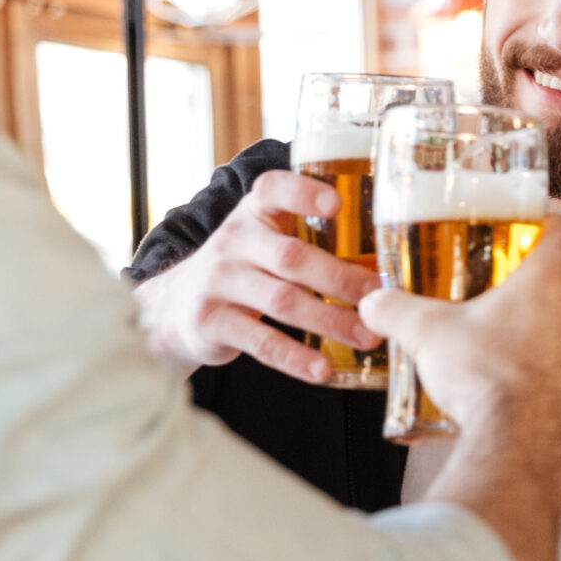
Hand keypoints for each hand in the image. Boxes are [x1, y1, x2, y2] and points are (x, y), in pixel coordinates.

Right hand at [132, 171, 377, 382]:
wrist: (174, 307)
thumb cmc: (243, 269)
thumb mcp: (264, 241)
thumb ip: (308, 240)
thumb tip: (386, 265)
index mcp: (253, 213)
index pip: (273, 190)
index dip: (304, 193)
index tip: (338, 204)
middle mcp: (233, 242)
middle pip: (291, 257)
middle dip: (341, 278)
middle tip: (381, 298)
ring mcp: (218, 282)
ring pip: (282, 301)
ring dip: (330, 321)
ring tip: (368, 337)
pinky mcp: (210, 322)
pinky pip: (260, 342)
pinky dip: (295, 358)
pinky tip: (323, 370)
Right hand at [362, 217, 560, 560]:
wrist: (516, 448)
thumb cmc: (481, 381)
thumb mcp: (427, 335)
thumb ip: (395, 310)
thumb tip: (372, 302)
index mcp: (544, 284)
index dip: (551, 226)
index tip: (539, 231)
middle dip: (533, 305)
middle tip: (499, 322)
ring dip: (550, 347)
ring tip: (513, 368)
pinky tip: (534, 400)